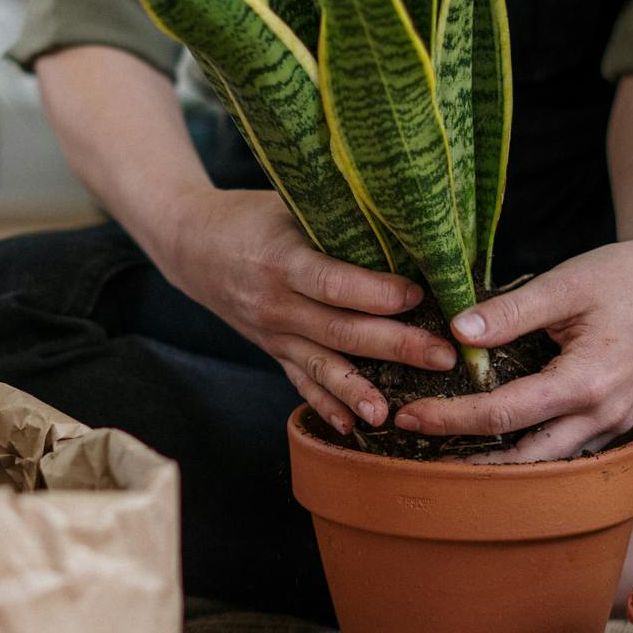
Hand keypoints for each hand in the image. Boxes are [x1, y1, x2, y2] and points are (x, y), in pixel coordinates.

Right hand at [155, 188, 457, 433]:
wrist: (190, 243)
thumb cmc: (250, 216)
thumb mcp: (288, 205)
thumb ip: (336, 219)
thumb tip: (405, 226)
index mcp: (280, 260)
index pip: (332, 283)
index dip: (376, 293)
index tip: (419, 296)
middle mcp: (274, 303)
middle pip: (339, 330)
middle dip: (394, 346)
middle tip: (442, 357)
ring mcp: (271, 333)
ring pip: (320, 366)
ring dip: (358, 391)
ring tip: (392, 413)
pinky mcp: (272, 350)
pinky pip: (300, 382)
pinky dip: (325, 406)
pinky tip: (352, 427)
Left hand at [393, 218, 632, 459]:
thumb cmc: (626, 276)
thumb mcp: (565, 283)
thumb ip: (510, 311)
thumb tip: (455, 333)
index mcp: (590, 382)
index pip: (506, 414)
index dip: (453, 418)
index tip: (409, 417)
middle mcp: (605, 415)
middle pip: (524, 457)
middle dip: (467, 458)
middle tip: (414, 447)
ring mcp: (613, 423)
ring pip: (546, 462)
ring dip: (497, 462)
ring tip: (443, 452)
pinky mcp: (613, 420)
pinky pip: (564, 449)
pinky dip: (525, 449)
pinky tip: (489, 440)